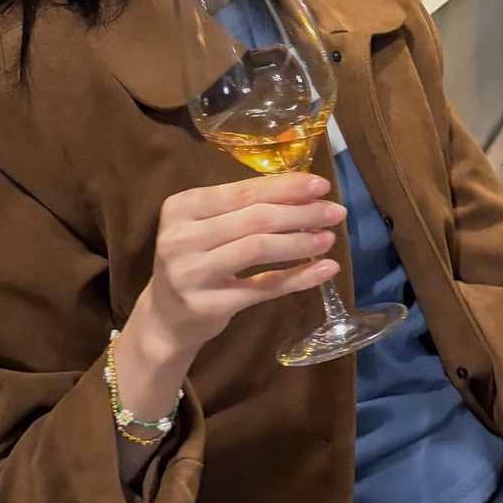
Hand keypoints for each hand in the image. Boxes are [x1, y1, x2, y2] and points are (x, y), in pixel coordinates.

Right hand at [136, 172, 343, 359]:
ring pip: (258, 249)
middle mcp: (181, 237)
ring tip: (329, 238)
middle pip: (255, 218)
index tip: (321, 185)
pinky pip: (263, 288)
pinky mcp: (208, 305)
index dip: (286, 187)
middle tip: (336, 212)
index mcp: (182, 206)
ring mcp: (192, 273)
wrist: (165, 317)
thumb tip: (305, 194)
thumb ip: (244, 208)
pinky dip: (297, 277)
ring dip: (300, 242)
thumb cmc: (195, 259)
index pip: (244, 191)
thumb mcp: (207, 226)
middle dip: (301, 213)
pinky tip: (324, 270)